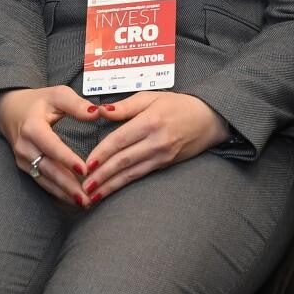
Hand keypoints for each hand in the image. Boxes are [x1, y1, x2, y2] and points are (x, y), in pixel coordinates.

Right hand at [0, 86, 105, 207]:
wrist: (9, 110)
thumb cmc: (39, 102)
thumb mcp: (57, 95)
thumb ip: (77, 104)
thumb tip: (97, 112)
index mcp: (32, 127)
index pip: (52, 146)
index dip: (67, 159)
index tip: (84, 170)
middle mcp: (25, 146)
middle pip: (48, 169)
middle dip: (68, 185)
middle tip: (87, 198)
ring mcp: (23, 159)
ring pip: (45, 180)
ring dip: (63, 193)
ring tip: (83, 203)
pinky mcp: (25, 168)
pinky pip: (42, 182)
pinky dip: (57, 192)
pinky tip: (72, 200)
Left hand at [81, 91, 229, 200]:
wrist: (210, 119)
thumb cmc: (179, 105)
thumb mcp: (152, 97)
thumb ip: (125, 106)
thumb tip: (101, 111)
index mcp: (150, 121)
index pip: (119, 140)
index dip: (101, 153)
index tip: (86, 164)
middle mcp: (156, 141)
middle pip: (123, 160)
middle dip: (101, 175)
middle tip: (83, 186)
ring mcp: (162, 155)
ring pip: (131, 173)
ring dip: (110, 185)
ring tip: (92, 195)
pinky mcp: (165, 164)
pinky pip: (141, 175)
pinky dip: (124, 184)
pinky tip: (112, 190)